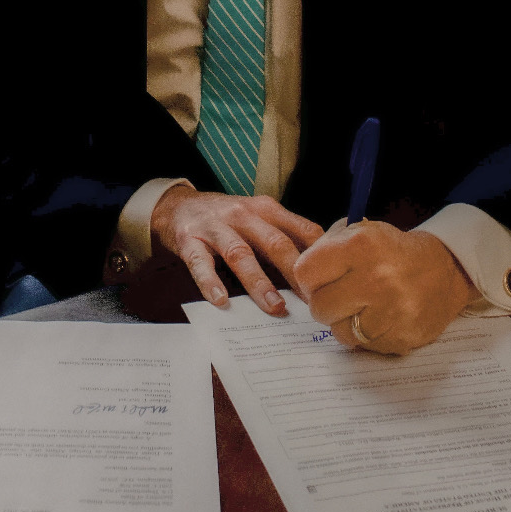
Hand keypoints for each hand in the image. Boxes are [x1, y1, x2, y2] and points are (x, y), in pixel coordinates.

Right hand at [151, 189, 324, 315]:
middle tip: (310, 301)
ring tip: (275, 306)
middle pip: (274, 242)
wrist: (177, 205)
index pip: (300, 229)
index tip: (333, 281)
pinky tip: (221, 301)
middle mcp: (243, 214)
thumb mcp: (258, 218)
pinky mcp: (189, 240)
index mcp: (266, 208)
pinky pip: (200, 263)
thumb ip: (284, 237)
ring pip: (241, 254)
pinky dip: (211, 282)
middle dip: (294, 273)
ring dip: (259, 282)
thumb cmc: (227, 218)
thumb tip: (319, 271)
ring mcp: (215, 227)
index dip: (318, 256)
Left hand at [293, 220, 477, 354]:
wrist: (444, 268)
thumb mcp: (360, 231)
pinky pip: (364, 346)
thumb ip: (325, 248)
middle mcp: (377, 277)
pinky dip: (366, 336)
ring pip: (339, 332)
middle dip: (324, 303)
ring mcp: (392, 311)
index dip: (307, 278)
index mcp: (361, 245)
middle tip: (341, 295)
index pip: (306, 272)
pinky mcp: (402, 337)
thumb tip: (299, 277)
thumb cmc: (392, 250)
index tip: (318, 279)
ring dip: (345, 323)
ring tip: (362, 307)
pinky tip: (379, 318)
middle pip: (319, 307)